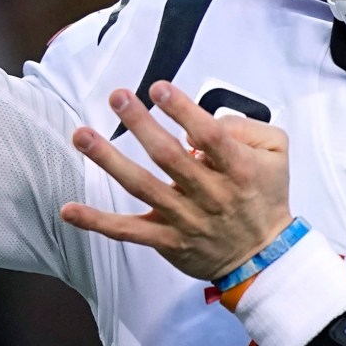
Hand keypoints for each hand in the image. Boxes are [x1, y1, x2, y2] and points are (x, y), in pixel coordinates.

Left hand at [60, 82, 292, 281]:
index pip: (210, 136)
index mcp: (237, 169)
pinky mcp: (167, 240)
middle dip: (140, 124)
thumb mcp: (276, 153)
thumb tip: (203, 122)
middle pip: (169, 156)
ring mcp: (185, 219)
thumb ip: (246, 127)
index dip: (183, 110)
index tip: (158, 88)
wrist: (262, 256)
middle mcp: (209, 194)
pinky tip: (69, 210)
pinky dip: (97, 223)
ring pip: (142, 187)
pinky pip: (128, 232)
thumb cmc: (264, 196)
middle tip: (118, 97)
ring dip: (109, 160)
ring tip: (82, 136)